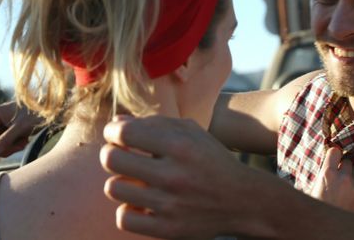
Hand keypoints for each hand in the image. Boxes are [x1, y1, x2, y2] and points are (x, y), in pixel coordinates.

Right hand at [0, 101, 43, 162]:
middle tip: (18, 147)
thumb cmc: (35, 115)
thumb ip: (5, 140)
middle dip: (3, 148)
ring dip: (11, 147)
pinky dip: (15, 145)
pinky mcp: (8, 130)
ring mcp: (1, 125)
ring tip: (24, 142)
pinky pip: (6, 143)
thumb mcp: (20, 128)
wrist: (50, 110)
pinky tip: (25, 140)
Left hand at [100, 115, 275, 238]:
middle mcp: (174, 175)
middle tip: (121, 155)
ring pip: (114, 189)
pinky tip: (140, 203)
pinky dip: (128, 210)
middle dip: (111, 154)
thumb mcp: (191, 132)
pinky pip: (124, 218)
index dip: (112, 131)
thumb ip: (154, 123)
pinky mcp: (167, 229)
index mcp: (180, 146)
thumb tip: (116, 125)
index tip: (116, 135)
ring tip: (134, 180)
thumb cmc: (211, 160)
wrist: (243, 200)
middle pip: (111, 160)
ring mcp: (170, 205)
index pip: (124, 133)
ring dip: (120, 182)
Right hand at [310, 147, 353, 212]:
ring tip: (351, 184)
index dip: (335, 155)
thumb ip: (322, 174)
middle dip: (345, 168)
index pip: (334, 151)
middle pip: (348, 161)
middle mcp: (342, 177)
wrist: (331, 227)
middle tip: (342, 178)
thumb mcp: (314, 188)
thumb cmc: (321, 208)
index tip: (336, 158)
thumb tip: (329, 159)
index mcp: (326, 174)